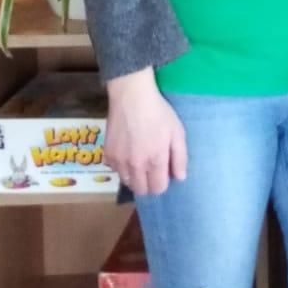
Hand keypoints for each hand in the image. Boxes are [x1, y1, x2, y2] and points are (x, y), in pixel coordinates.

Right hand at [104, 69, 187, 196]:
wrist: (131, 97)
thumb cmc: (159, 113)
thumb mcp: (177, 133)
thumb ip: (180, 158)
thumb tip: (179, 178)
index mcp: (155, 161)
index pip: (158, 188)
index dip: (162, 184)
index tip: (163, 174)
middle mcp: (136, 165)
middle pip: (141, 190)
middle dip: (148, 185)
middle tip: (151, 171)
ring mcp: (119, 161)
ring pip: (127, 181)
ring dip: (134, 177)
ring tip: (139, 162)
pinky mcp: (108, 154)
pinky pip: (115, 170)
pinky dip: (122, 167)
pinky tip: (127, 154)